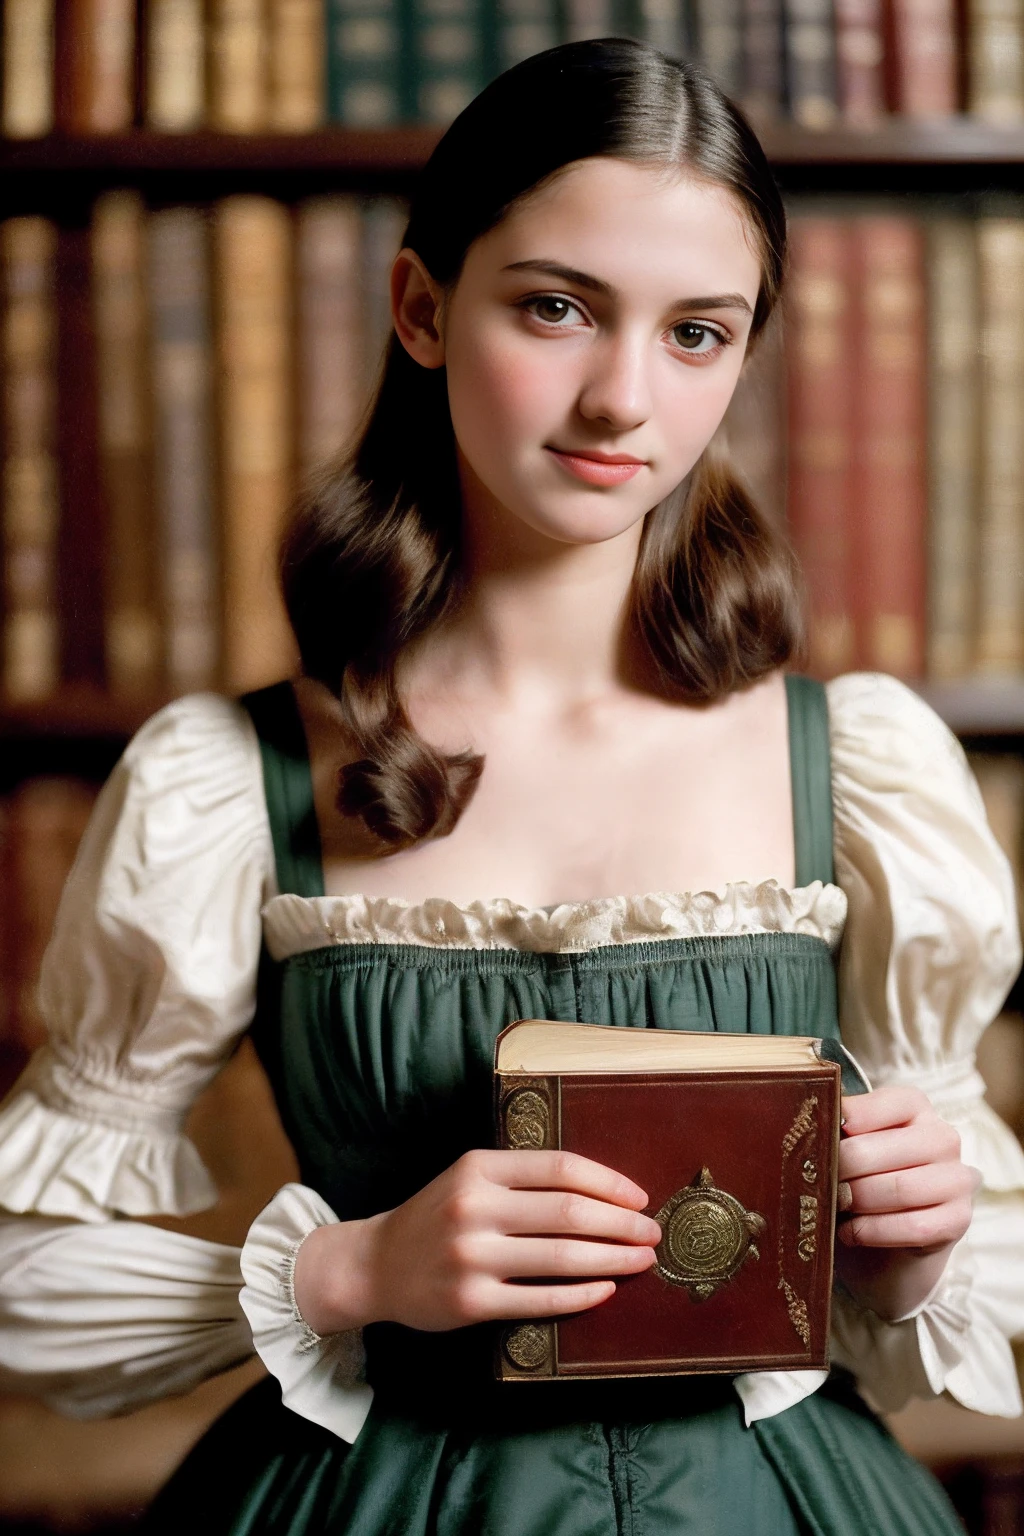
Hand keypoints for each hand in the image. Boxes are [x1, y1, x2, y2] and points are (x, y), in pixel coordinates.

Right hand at [293, 1149, 660, 1336]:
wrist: (377, 1264)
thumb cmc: (439, 1215)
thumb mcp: (471, 1178)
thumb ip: (523, 1178)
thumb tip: (604, 1191)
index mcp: (479, 1167)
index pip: (560, 1168)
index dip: (608, 1182)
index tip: (639, 1197)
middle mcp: (474, 1208)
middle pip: (569, 1213)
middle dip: (621, 1224)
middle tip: (651, 1233)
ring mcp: (472, 1257)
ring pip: (561, 1257)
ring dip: (612, 1259)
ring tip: (640, 1260)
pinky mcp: (471, 1302)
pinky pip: (541, 1299)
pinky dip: (581, 1295)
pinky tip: (605, 1290)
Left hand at [833, 1084, 980, 1320]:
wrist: (887, 1245)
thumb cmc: (861, 1182)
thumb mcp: (852, 1150)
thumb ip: (839, 1130)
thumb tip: (812, 1122)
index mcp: (916, 1109)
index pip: (890, 1102)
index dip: (852, 1117)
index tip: (822, 1132)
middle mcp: (943, 1138)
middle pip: (885, 1147)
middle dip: (844, 1167)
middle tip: (817, 1180)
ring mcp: (957, 1180)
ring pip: (899, 1188)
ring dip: (857, 1200)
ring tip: (833, 1206)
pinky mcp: (958, 1220)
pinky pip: (914, 1226)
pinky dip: (873, 1231)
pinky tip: (851, 1232)